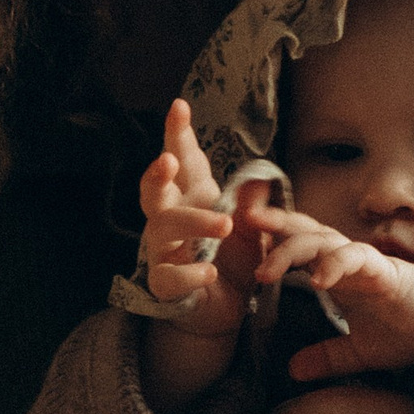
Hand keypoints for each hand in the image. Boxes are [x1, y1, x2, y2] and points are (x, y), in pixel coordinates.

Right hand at [140, 99, 263, 337]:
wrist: (227, 307)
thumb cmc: (234, 259)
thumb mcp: (255, 227)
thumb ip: (255, 203)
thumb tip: (259, 179)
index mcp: (192, 198)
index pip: (183, 161)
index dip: (177, 134)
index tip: (179, 106)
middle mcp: (170, 219)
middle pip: (154, 190)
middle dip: (158, 173)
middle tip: (169, 160)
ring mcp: (163, 251)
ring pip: (163, 228)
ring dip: (194, 222)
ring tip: (224, 225)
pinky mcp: (165, 284)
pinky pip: (169, 276)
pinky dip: (190, 272)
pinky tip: (210, 271)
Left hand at [239, 199, 413, 378]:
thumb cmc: (411, 330)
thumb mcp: (359, 352)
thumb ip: (327, 357)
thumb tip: (294, 371)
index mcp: (339, 270)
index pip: (299, 244)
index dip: (270, 237)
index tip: (240, 238)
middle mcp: (346, 259)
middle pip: (302, 231)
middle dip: (270, 224)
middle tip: (238, 222)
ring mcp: (364, 260)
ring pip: (321, 241)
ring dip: (291, 251)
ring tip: (265, 270)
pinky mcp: (384, 269)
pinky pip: (355, 258)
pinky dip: (335, 265)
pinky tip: (318, 280)